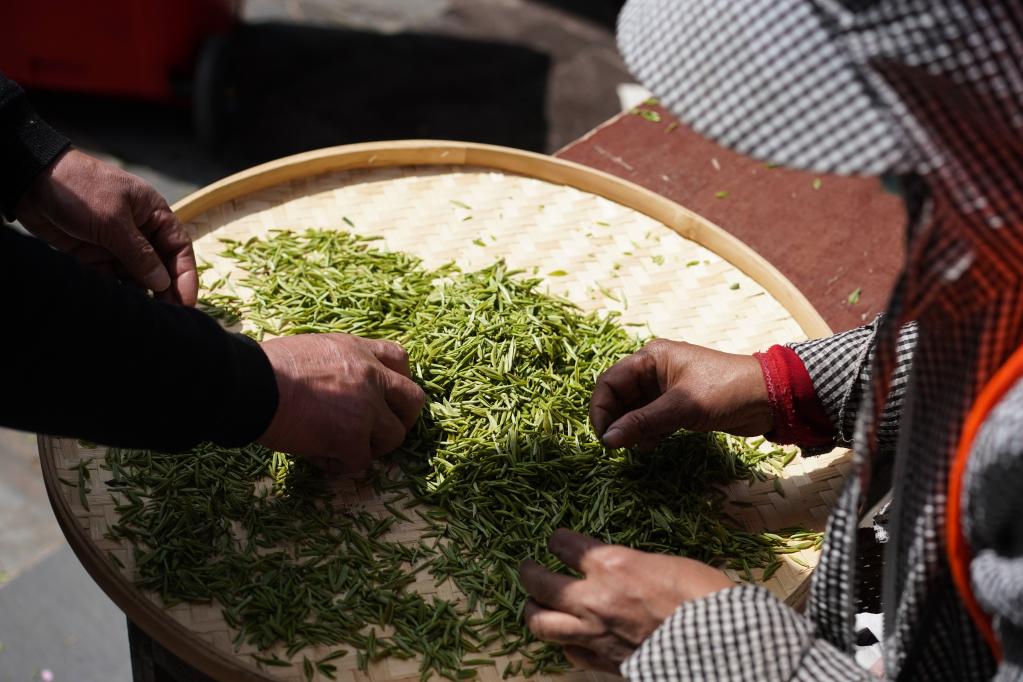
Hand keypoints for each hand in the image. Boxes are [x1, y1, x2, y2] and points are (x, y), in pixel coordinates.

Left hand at [15, 148, 197, 304]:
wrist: (30, 180)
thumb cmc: (80, 189)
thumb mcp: (114, 222)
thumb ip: (139, 255)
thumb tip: (163, 283)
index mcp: (153, 213)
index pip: (178, 247)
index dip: (185, 276)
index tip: (186, 303)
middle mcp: (139, 229)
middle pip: (160, 265)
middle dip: (164, 289)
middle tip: (167, 316)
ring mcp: (115, 243)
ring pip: (136, 274)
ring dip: (139, 292)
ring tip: (142, 312)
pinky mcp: (93, 254)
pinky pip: (111, 277)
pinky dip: (115, 290)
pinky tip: (119, 304)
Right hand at [258, 334, 425, 466]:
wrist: (249, 384)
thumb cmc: (266, 368)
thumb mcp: (312, 350)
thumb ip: (338, 365)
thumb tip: (339, 388)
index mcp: (358, 350)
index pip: (400, 359)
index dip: (398, 382)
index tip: (387, 397)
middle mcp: (370, 376)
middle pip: (413, 400)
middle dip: (401, 419)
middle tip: (379, 432)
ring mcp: (365, 407)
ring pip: (394, 437)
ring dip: (371, 447)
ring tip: (343, 448)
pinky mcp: (351, 436)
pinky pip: (360, 462)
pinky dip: (341, 466)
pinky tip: (318, 458)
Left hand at [520, 529, 732, 672]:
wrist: (719, 644)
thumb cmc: (702, 595)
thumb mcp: (663, 562)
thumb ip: (629, 565)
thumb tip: (614, 568)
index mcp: (611, 564)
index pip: (562, 545)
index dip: (558, 541)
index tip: (558, 541)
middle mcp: (593, 598)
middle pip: (538, 584)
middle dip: (528, 573)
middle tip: (528, 569)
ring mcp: (594, 634)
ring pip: (540, 623)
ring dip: (532, 611)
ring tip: (534, 604)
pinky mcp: (604, 663)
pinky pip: (569, 653)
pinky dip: (566, 644)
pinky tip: (570, 639)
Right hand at [590, 339, 770, 449]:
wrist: (770, 398)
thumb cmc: (726, 391)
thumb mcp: (682, 407)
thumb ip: (643, 423)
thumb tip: (608, 440)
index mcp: (651, 358)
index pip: (610, 381)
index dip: (601, 408)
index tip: (602, 436)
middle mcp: (654, 370)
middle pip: (619, 396)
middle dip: (614, 420)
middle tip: (614, 446)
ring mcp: (666, 388)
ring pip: (634, 409)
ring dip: (629, 428)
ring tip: (633, 447)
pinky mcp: (678, 405)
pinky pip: (650, 418)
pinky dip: (646, 432)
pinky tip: (649, 446)